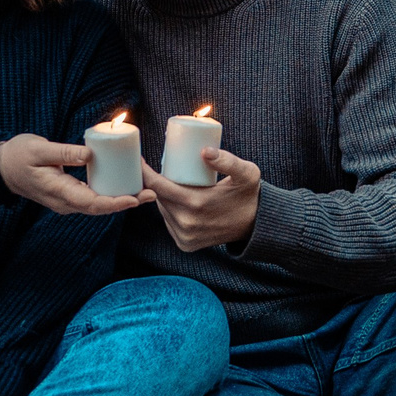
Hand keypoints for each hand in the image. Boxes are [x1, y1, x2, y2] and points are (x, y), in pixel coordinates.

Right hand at [0, 133, 151, 215]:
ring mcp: (66, 200)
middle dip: (126, 202)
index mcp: (59, 192)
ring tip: (143, 190)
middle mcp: (65, 202)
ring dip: (120, 200)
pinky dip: (109, 194)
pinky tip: (122, 185)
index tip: (135, 199)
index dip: (116, 203)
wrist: (1, 168)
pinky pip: (91, 198)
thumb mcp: (39, 149)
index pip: (93, 203)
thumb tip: (90, 154)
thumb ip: (64, 152)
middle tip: (150, 193)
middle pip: (100, 208)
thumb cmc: (18, 156)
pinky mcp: (67, 194)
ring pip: (97, 205)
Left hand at [142, 147, 261, 252]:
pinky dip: (168, 211)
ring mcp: (185, 237)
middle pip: (159, 198)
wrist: (256, 225)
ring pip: (163, 211)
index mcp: (196, 205)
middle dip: (153, 183)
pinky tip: (170, 199)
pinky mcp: (186, 244)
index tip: (139, 160)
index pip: (159, 187)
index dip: (146, 173)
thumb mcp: (246, 173)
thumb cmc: (249, 194)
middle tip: (155, 167)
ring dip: (161, 196)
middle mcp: (187, 224)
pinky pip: (169, 223)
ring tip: (164, 180)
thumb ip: (228, 160)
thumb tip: (204, 151)